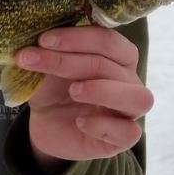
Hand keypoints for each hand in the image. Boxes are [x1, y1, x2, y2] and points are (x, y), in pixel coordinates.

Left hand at [14, 26, 151, 168]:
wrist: (46, 124)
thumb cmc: (54, 88)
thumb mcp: (47, 67)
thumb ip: (49, 51)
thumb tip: (39, 36)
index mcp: (117, 56)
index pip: (109, 41)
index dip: (77, 38)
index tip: (43, 39)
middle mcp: (129, 81)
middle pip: (112, 66)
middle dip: (69, 60)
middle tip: (34, 59)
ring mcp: (130, 110)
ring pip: (139, 98)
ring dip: (103, 91)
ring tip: (73, 91)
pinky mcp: (123, 138)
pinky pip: (129, 132)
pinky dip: (103, 126)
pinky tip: (79, 122)